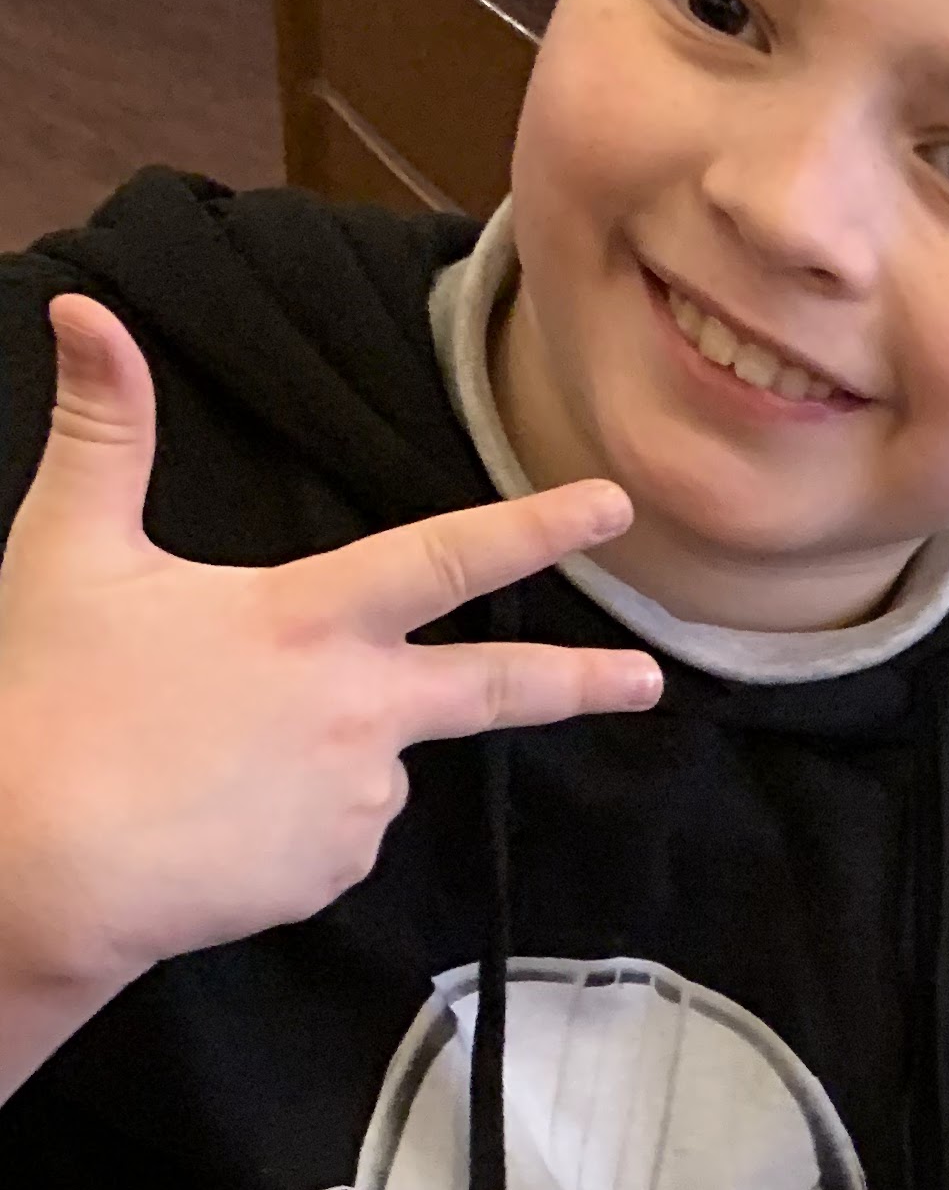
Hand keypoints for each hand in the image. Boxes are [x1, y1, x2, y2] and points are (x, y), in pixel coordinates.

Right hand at [0, 296, 662, 1039]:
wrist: (46, 865)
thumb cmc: (55, 701)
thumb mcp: (73, 549)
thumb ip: (104, 431)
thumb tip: (86, 315)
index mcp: (310, 621)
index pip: (445, 558)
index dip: (535, 527)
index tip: (612, 507)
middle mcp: (359, 711)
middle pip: (494, 690)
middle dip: (581, 682)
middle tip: (647, 681)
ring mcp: (357, 800)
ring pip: (371, 763)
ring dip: (321, 754)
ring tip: (210, 761)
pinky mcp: (337, 874)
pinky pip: (334, 837)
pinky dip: (291, 825)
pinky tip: (219, 822)